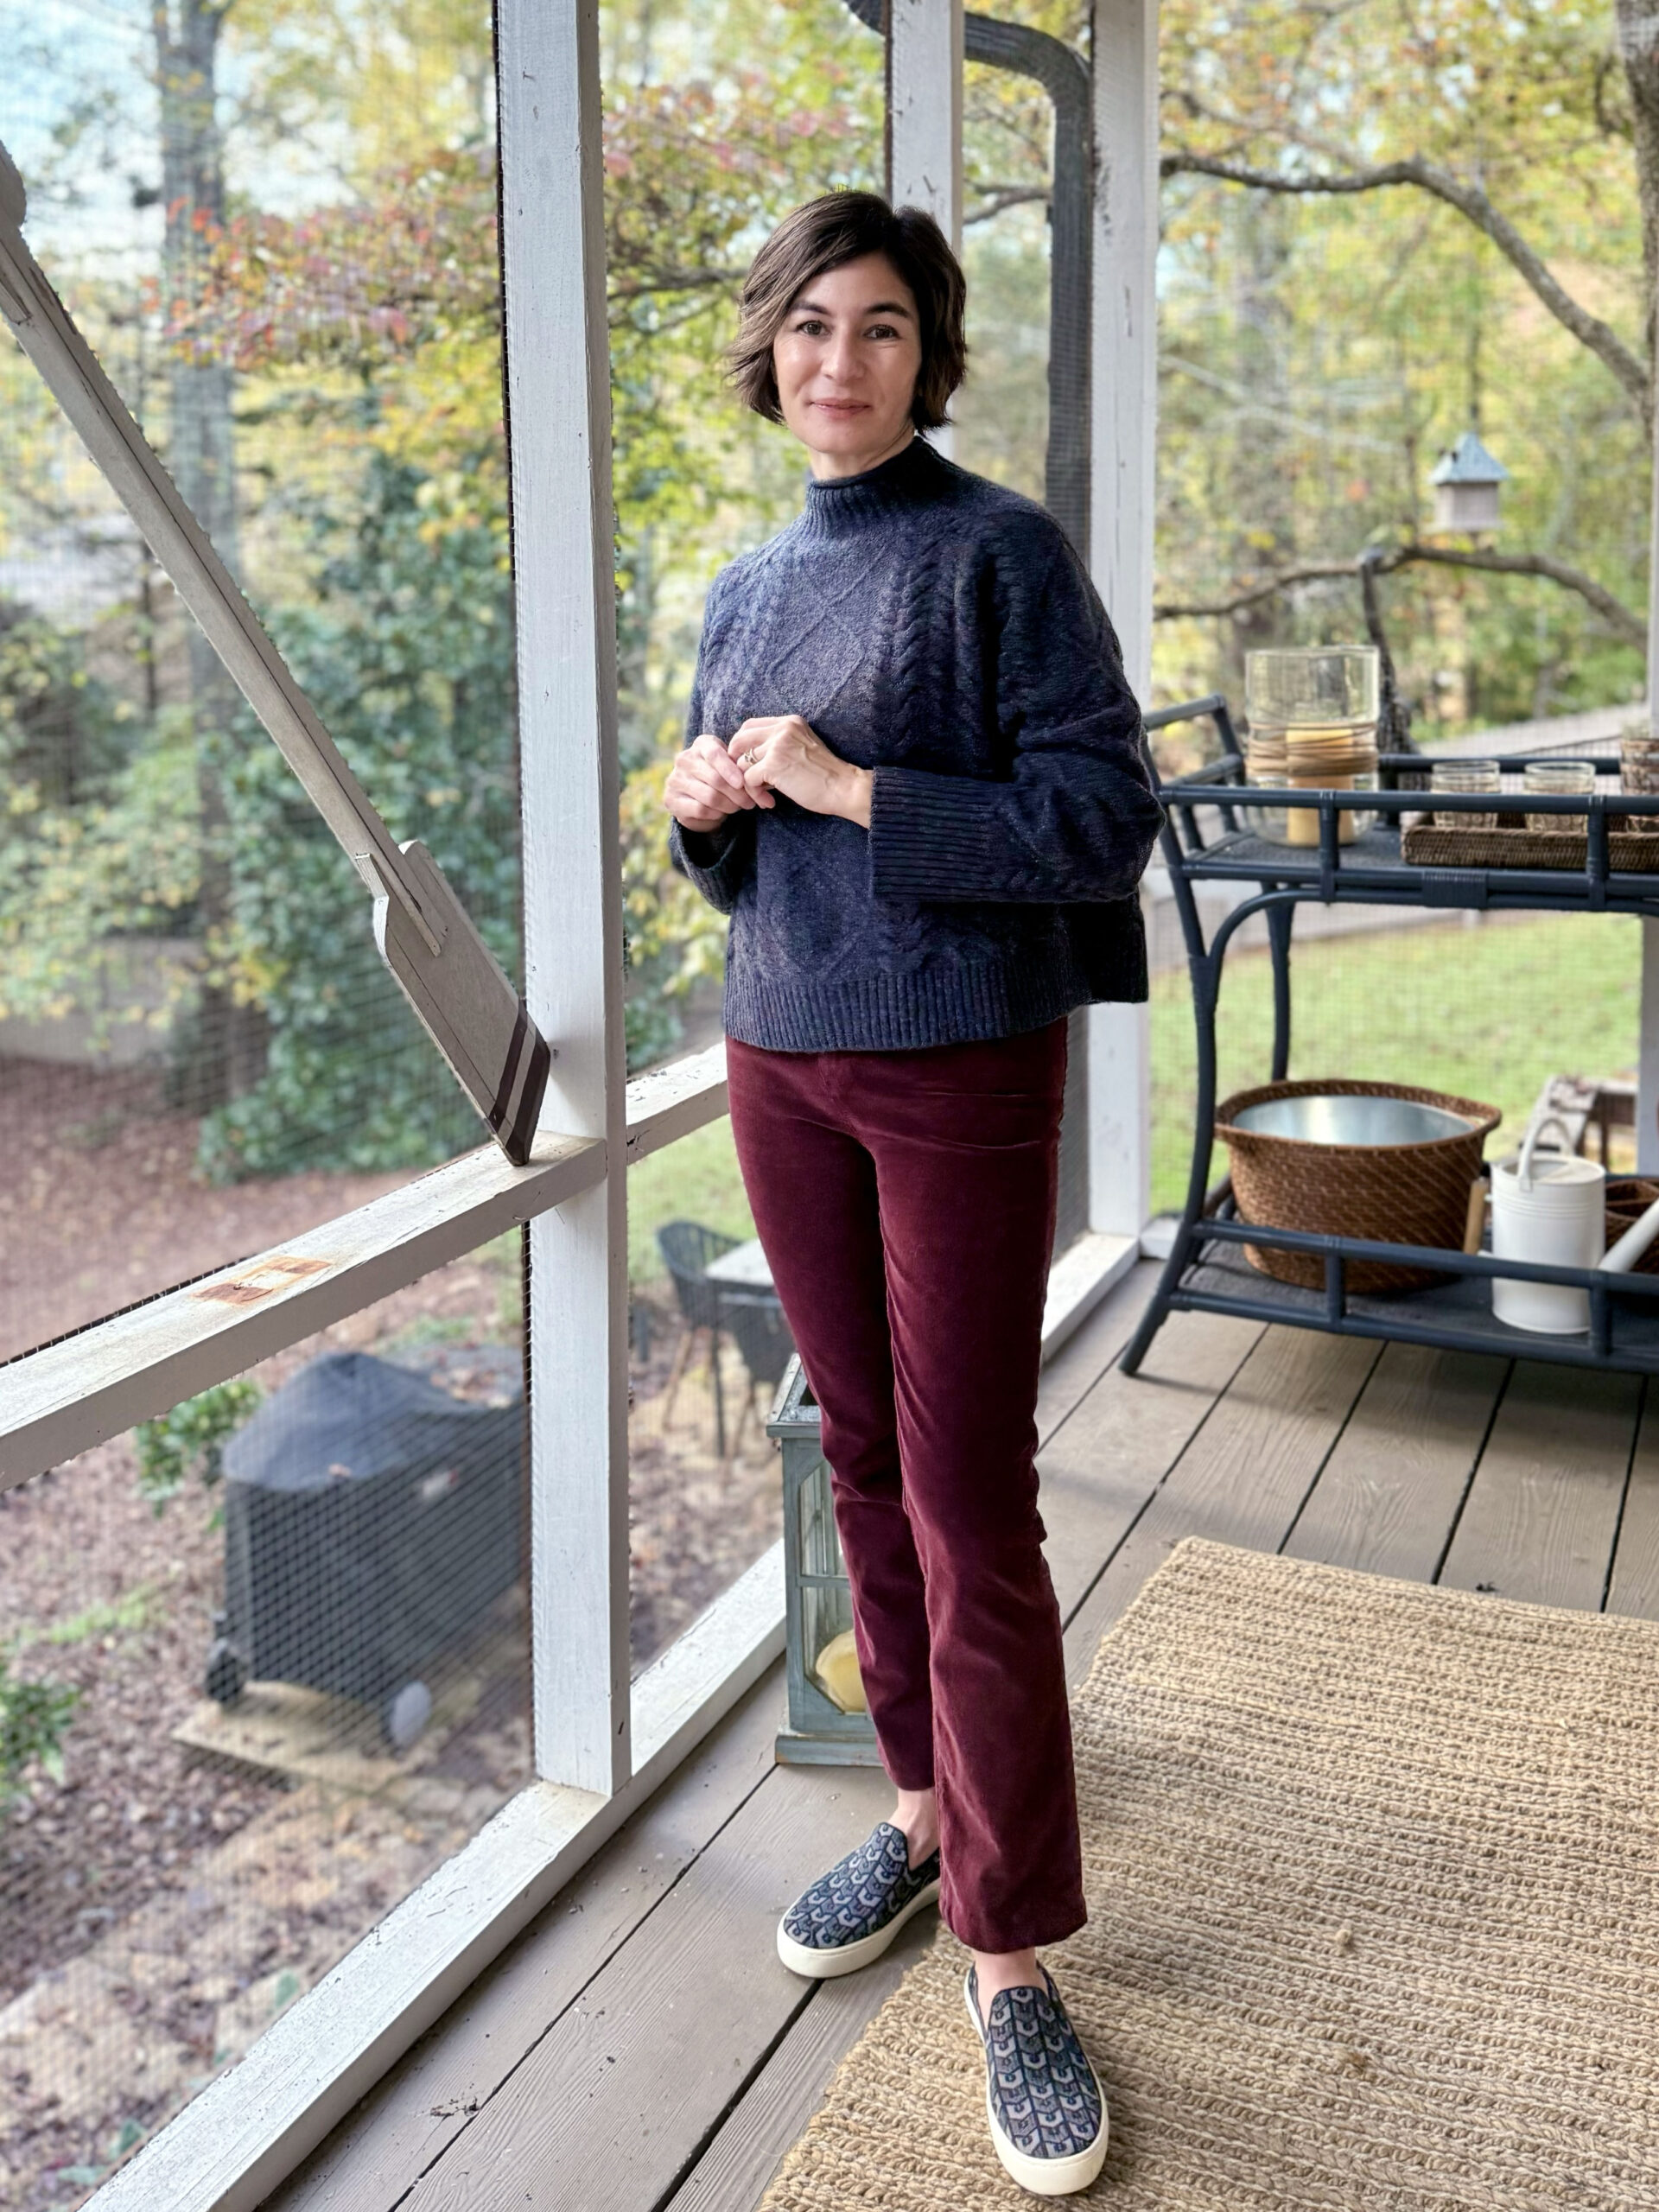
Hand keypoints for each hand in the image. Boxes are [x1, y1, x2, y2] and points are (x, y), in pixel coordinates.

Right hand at [664, 733, 757, 832]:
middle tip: (749, 802)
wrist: (698, 794)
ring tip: (737, 808)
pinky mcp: (671, 799)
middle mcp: (684, 759)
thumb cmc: (722, 776)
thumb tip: (759, 784)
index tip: (742, 783)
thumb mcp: (732, 766)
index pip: (714, 754)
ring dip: (729, 806)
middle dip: (737, 794)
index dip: (730, 769)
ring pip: (709, 797)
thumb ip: (742, 769)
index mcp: (701, 744)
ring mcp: (675, 779)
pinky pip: (700, 810)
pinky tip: (721, 813)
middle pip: (715, 779)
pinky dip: (715, 814)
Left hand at [728, 715, 872, 827]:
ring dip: (748, 782)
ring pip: (742, 763)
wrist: (844, 787)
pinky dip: (756, 792)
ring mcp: (777, 745)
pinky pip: (748, 778)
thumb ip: (779, 745)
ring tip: (764, 795)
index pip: (749, 725)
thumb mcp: (803, 747)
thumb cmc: (825, 775)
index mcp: (789, 722)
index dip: (742, 744)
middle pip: (739, 740)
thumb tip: (748, 756)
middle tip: (745, 779)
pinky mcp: (774, 764)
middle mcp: (782, 728)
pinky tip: (770, 800)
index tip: (747, 763)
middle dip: (737, 761)